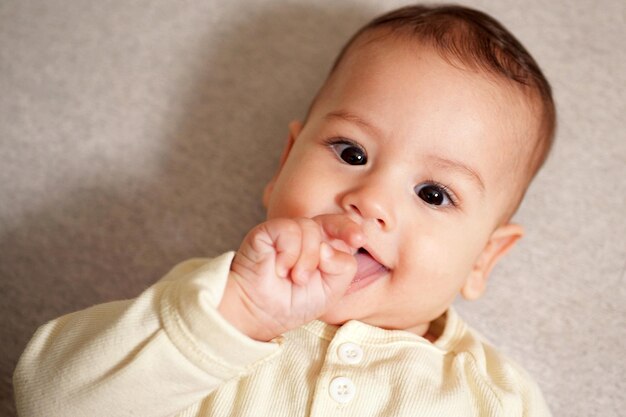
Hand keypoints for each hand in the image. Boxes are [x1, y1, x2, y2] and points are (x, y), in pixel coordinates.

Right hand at [218, 214, 364, 340]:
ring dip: (307, 259)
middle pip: (330, 220)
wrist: (260, 313)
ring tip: (295, 277)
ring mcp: (286, 233)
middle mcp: (305, 238)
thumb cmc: (292, 303)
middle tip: (355, 240)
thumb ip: (342, 268)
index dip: (350, 230)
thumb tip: (329, 247)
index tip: (359, 240)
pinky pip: (290, 230)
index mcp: (322, 249)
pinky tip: (280, 268)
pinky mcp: (267, 231)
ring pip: (311, 229)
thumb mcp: (331, 291)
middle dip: (343, 227)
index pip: (340, 232)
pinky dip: (289, 253)